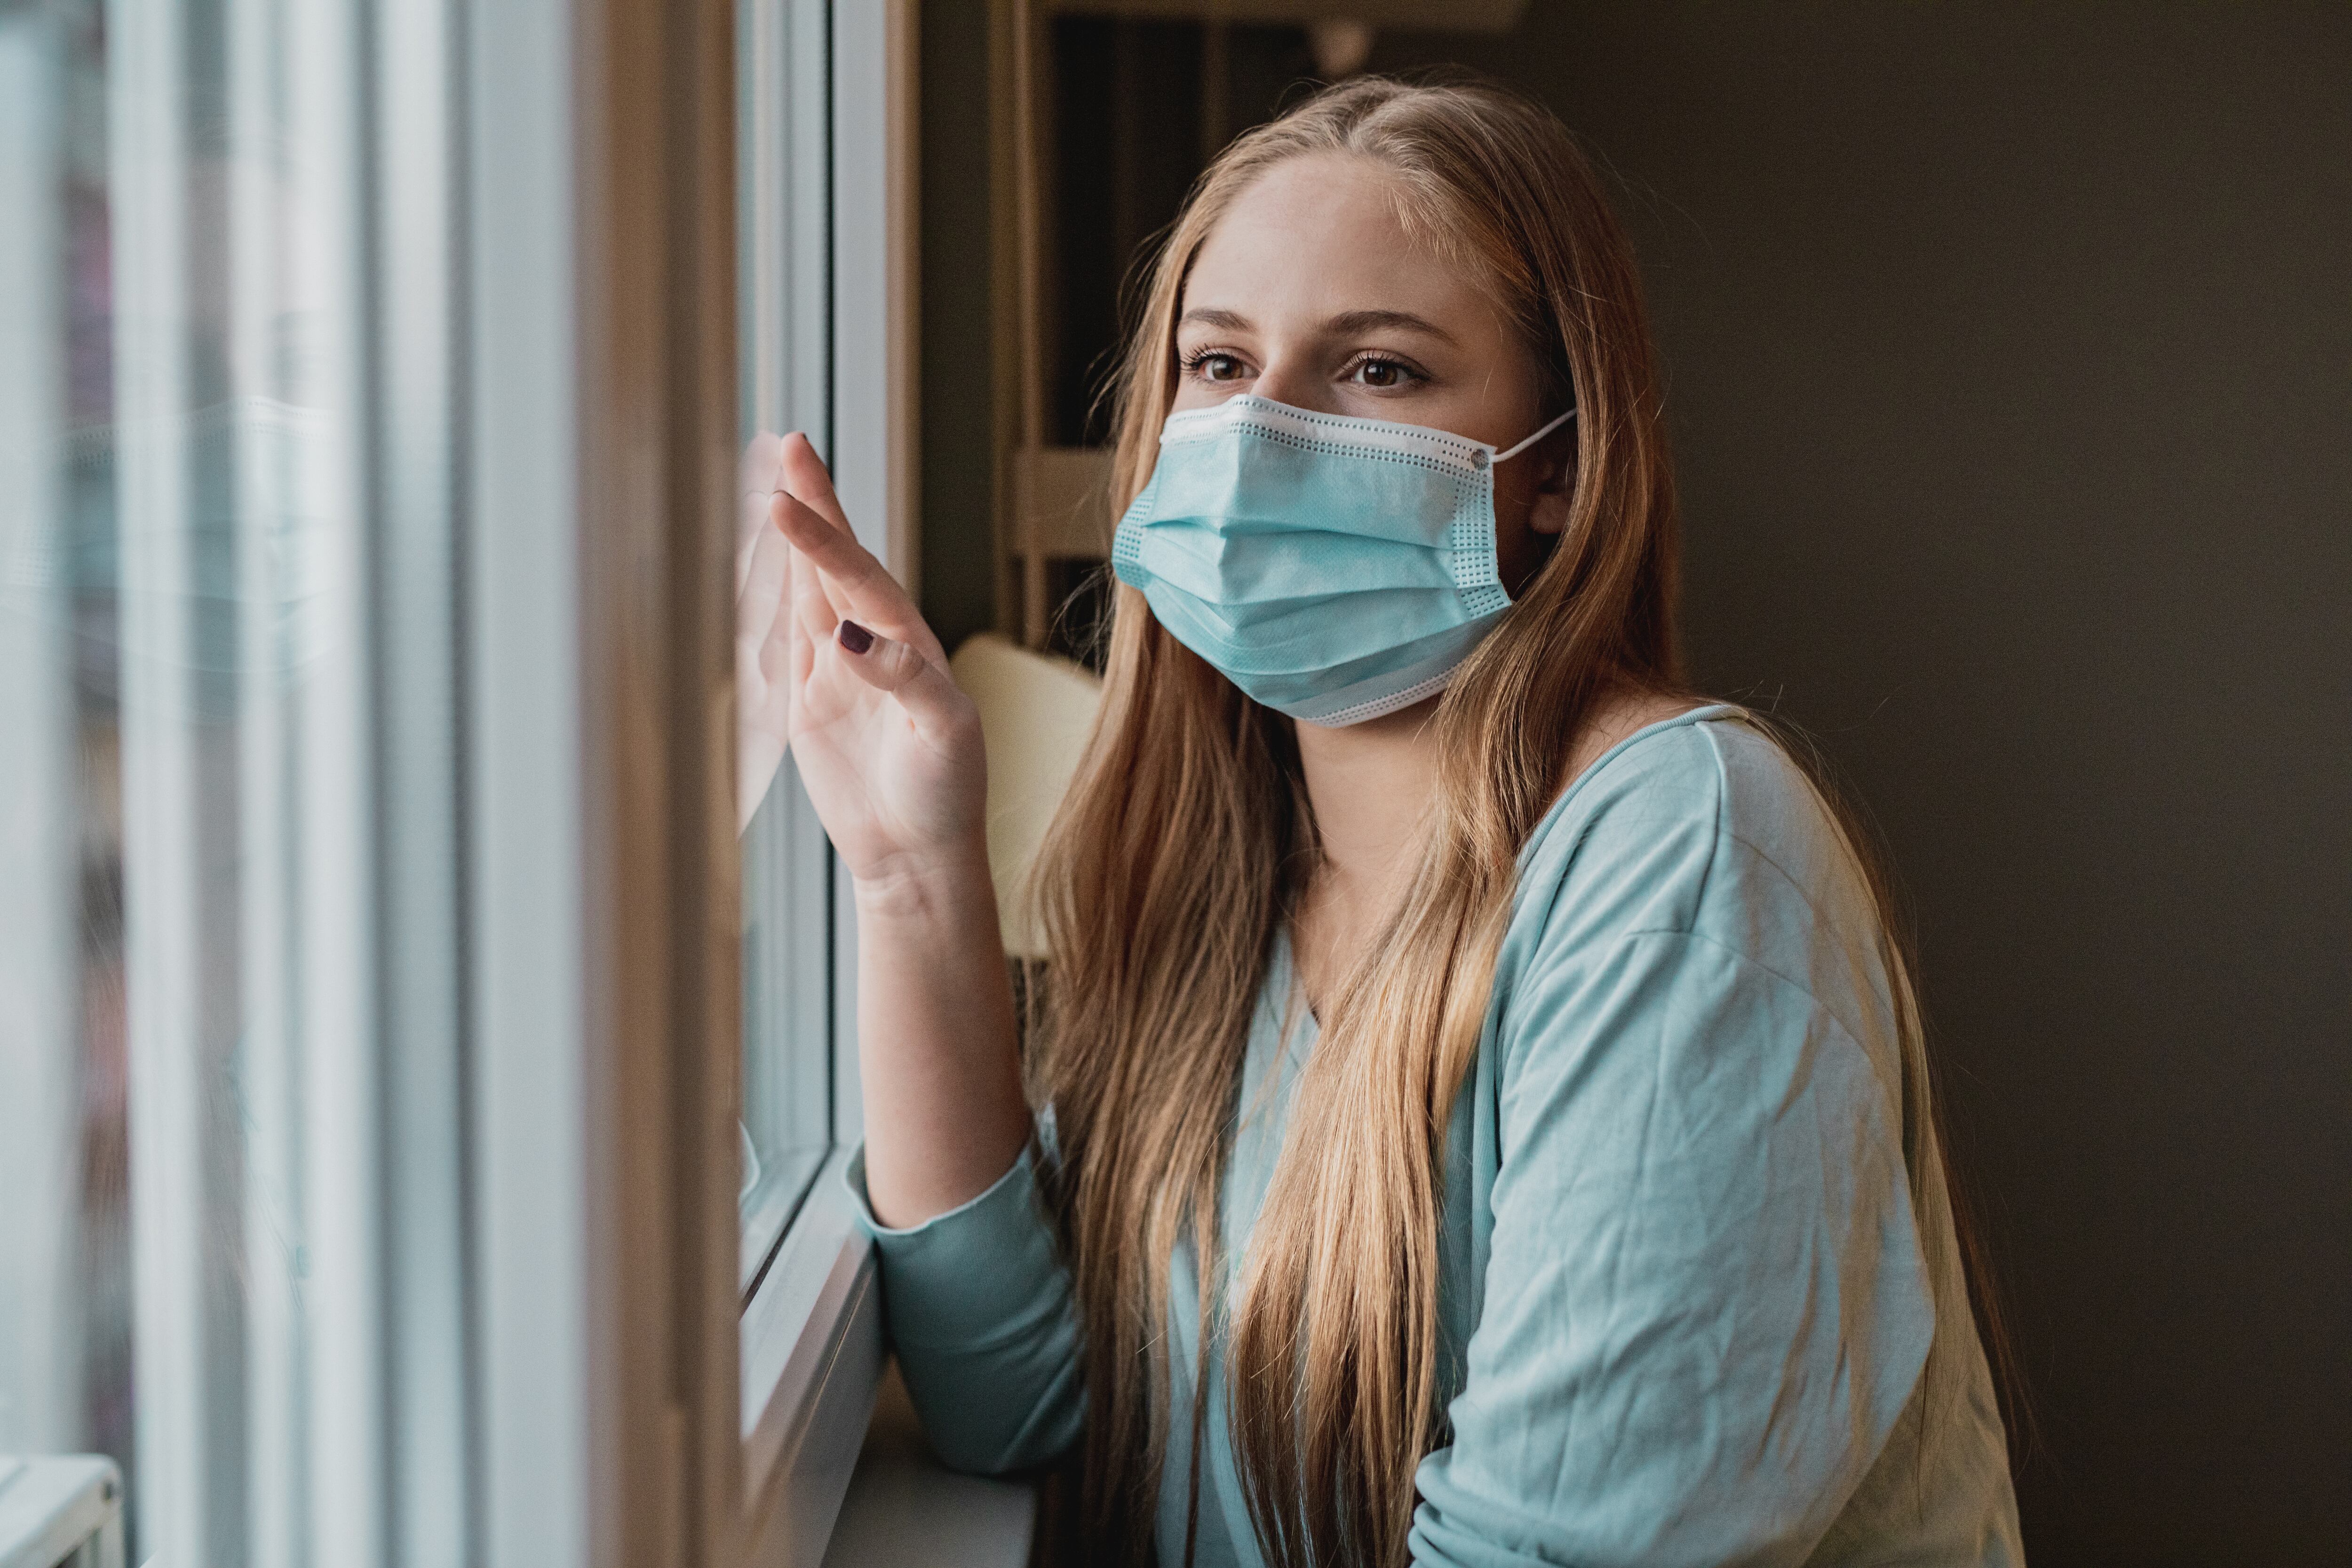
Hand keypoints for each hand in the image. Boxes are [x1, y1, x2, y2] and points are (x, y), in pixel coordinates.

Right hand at [736, 432, 986, 887]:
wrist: (918, 856)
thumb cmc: (947, 795)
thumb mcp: (944, 734)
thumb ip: (904, 679)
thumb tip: (851, 636)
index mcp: (910, 643)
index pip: (857, 576)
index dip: (822, 537)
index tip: (786, 500)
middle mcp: (873, 646)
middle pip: (834, 563)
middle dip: (813, 506)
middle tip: (790, 445)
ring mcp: (838, 672)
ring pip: (806, 590)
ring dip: (790, 543)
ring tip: (771, 487)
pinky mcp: (810, 703)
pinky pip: (785, 638)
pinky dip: (770, 597)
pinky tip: (760, 563)